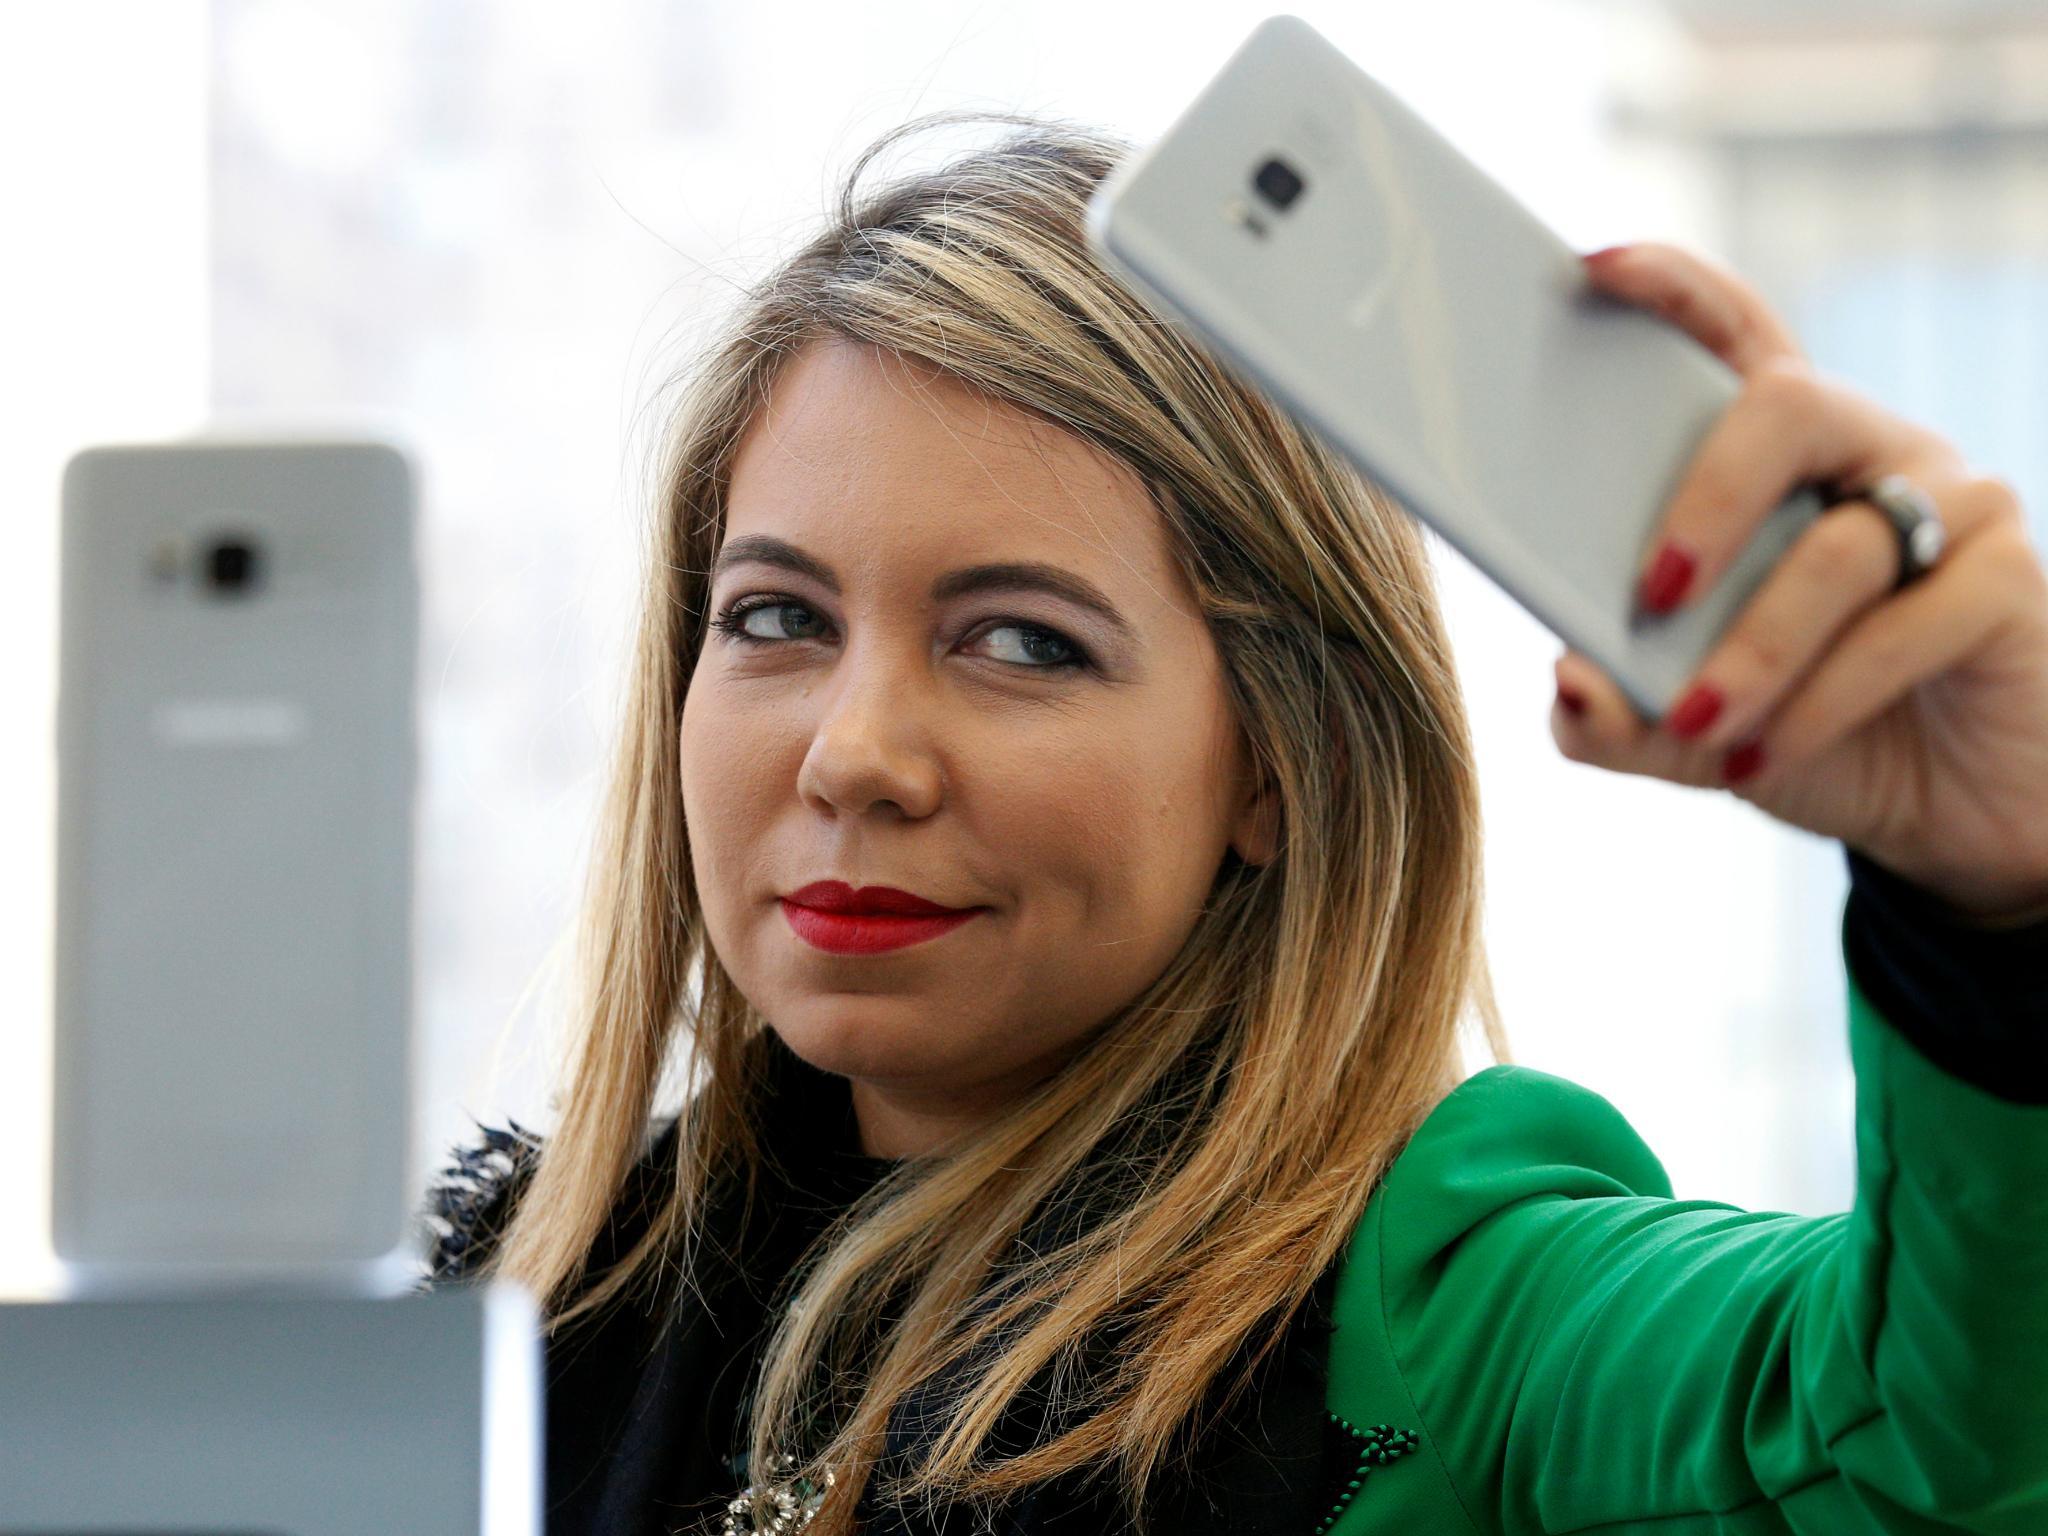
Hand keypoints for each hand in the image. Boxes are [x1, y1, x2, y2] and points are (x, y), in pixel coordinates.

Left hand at [1551, 240, 2047, 927]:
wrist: (1945, 816)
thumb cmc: (1806, 734)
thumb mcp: (1687, 732)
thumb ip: (1614, 715)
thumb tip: (1567, 681)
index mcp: (1779, 457)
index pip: (1735, 332)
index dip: (1672, 289)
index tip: (1589, 270)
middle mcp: (1869, 450)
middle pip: (1787, 407)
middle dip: (1703, 499)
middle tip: (1648, 595)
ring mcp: (1952, 504)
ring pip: (1835, 550)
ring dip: (1751, 652)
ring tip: (1696, 727)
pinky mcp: (2008, 582)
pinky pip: (1904, 629)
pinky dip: (1819, 703)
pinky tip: (1765, 760)